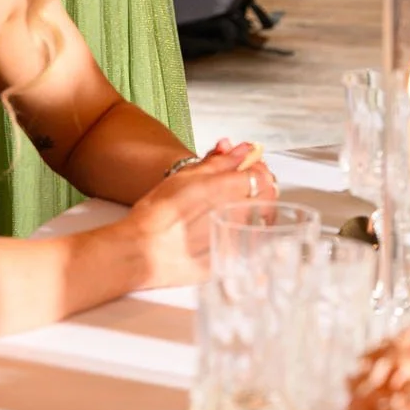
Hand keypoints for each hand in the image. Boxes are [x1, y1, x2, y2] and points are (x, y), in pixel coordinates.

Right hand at [124, 139, 277, 288]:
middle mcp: (238, 215)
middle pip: (267, 196)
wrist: (142, 251)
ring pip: (261, 218)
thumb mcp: (185, 176)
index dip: (256, 167)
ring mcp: (238, 240)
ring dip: (252, 207)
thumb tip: (242, 150)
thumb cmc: (157, 213)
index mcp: (228, 190)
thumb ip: (219, 162)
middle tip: (239, 182)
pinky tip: (226, 228)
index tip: (245, 167)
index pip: (261, 174)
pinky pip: (250, 243)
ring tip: (229, 205)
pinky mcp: (233, 259)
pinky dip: (244, 231)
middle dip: (258, 185)